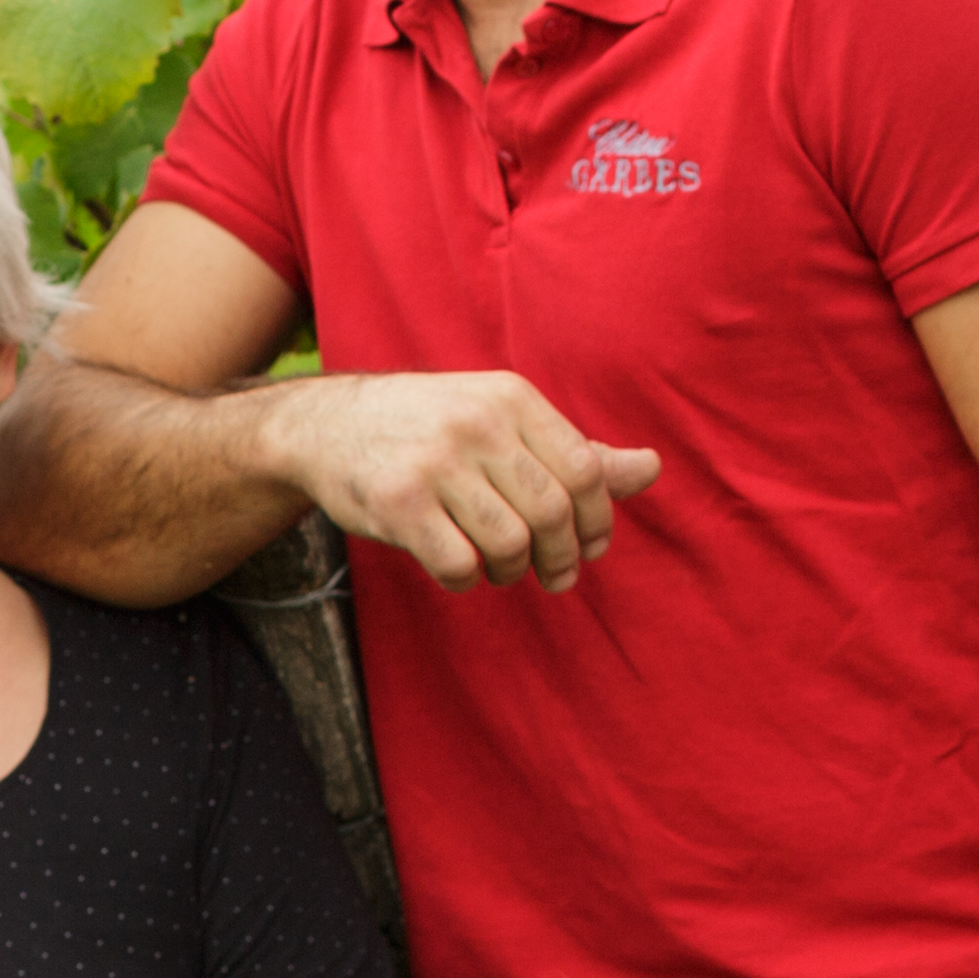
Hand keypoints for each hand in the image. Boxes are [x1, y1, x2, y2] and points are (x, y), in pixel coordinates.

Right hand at [270, 373, 660, 591]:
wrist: (326, 426)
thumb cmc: (430, 428)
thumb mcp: (502, 423)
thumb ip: (573, 451)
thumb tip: (652, 469)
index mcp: (511, 397)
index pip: (586, 470)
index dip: (598, 520)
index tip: (589, 547)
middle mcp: (476, 423)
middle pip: (554, 512)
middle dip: (562, 557)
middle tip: (554, 576)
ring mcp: (435, 463)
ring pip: (511, 544)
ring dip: (514, 572)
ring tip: (502, 568)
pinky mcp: (397, 503)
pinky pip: (459, 565)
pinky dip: (467, 580)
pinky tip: (458, 568)